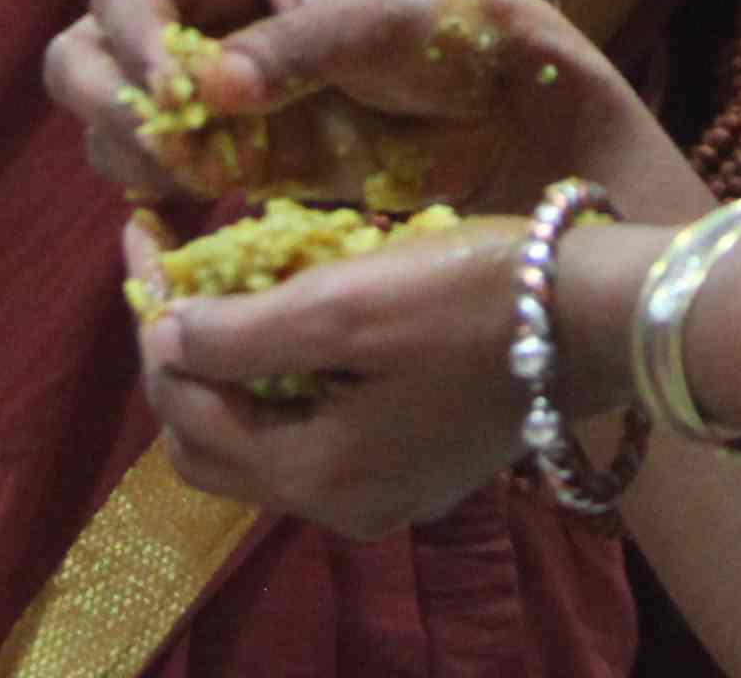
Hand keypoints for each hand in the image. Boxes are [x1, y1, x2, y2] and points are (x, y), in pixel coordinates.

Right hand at [47, 0, 628, 218]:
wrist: (497, 107)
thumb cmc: (444, 25)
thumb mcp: (381, 21)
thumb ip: (296, 48)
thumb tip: (208, 90)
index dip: (135, 41)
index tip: (176, 99)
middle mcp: (182, 1)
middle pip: (83, 54)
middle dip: (118, 107)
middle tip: (180, 153)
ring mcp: (186, 79)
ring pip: (102, 122)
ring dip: (140, 158)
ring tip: (211, 179)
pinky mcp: (207, 147)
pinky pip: (145, 176)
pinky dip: (158, 200)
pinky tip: (196, 221)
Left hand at [125, 211, 552, 541]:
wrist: (599, 316)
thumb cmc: (473, 300)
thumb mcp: (347, 303)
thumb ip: (241, 333)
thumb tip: (166, 337)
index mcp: (316, 477)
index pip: (183, 407)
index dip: (152, 321)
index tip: (141, 235)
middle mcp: (342, 506)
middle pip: (211, 441)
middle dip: (179, 354)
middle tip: (171, 266)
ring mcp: (384, 490)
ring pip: (263, 435)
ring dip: (232, 363)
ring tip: (225, 278)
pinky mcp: (418, 460)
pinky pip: (317, 428)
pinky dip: (287, 374)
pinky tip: (296, 308)